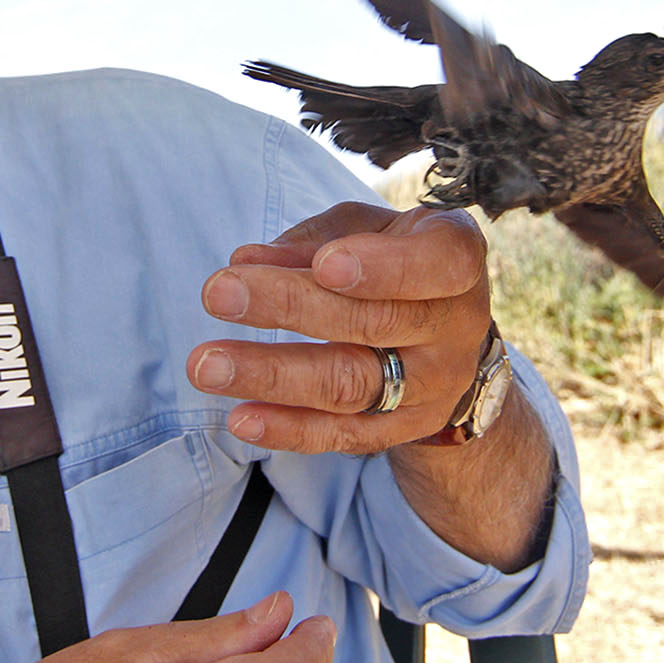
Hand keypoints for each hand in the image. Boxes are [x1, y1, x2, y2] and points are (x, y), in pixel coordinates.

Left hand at [189, 201, 491, 452]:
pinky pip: (343, 435)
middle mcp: (455, 325)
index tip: (324, 265)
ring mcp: (432, 386)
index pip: (433, 265)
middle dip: (289, 307)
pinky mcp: (403, 428)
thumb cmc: (397, 258)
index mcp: (455, 259)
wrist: (448, 335)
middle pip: (373, 323)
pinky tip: (241, 418)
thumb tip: (248, 260)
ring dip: (274, 375)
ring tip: (208, 365)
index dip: (383, 267)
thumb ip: (316, 238)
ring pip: (352, 386)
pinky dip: (289, 429)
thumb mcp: (371, 227)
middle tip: (218, 293)